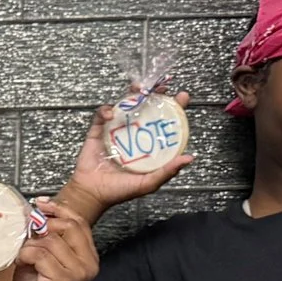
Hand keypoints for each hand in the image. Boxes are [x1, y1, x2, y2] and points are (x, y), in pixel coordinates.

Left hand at [3, 197, 97, 280]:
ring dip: (30, 246)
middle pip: (68, 227)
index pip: (79, 222)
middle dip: (44, 225)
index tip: (40, 203)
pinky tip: (21, 263)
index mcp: (88, 256)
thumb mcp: (44, 257)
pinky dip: (25, 255)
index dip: (59, 209)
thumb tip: (38, 212)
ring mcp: (78, 274)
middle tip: (28, 234)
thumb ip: (47, 237)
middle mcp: (89, 264)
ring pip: (50, 241)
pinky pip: (40, 255)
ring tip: (23, 256)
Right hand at [56, 91, 195, 225]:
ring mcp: (114, 130)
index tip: (182, 97)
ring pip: (125, 106)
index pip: (164, 122)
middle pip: (146, 108)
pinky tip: (111, 113)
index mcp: (148, 144)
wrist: (92, 193)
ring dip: (131, 94)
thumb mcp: (148, 183)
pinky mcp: (97, 131)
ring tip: (138, 88)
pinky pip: (101, 115)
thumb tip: (190, 157)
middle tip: (161, 87)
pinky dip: (105, 111)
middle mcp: (133, 134)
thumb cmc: (120, 190)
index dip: (174, 108)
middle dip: (154, 94)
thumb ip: (167, 171)